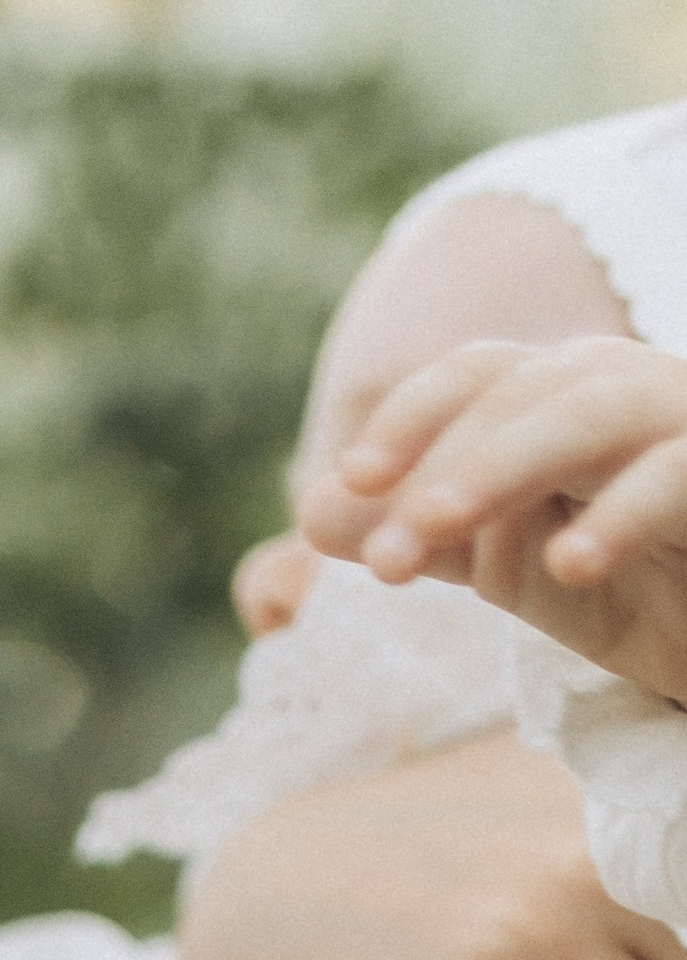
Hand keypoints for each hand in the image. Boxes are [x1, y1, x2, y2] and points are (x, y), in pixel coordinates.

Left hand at [303, 336, 686, 703]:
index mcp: (559, 397)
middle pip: (520, 390)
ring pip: (589, 412)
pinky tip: (567, 565)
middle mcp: (620, 388)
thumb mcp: (507, 563)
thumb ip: (422, 535)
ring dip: (503, 467)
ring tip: (434, 531)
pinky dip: (621, 516)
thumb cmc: (628, 581)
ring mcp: (680, 421)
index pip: (475, 378)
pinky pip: (677, 474)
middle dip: (440, 467)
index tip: (349, 484)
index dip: (409, 420)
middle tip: (381, 557)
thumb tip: (310, 513)